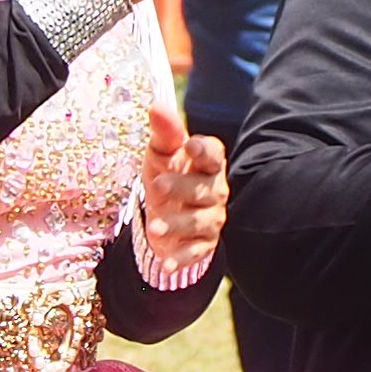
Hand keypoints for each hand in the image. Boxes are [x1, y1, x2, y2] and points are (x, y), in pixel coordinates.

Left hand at [138, 106, 228, 262]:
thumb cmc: (167, 175)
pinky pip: (195, 252)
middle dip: (182, 187)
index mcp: (208, 163)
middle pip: (204, 188)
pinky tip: (166, 264)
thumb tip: (157, 107)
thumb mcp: (160, 154)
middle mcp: (215, 190)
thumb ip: (163, 133)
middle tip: (158, 185)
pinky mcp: (203, 244)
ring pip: (199, 221)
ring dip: (178, 224)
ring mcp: (211, 218)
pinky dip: (182, 258)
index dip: (203, 150)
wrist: (164, 215)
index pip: (213, 154)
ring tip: (155, 227)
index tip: (188, 146)